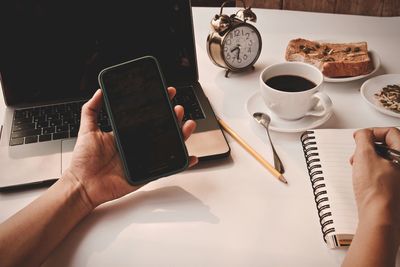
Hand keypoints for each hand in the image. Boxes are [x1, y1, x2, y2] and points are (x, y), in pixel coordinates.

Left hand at [64, 87, 197, 208]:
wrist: (83, 185)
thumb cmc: (84, 160)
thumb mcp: (87, 129)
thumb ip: (91, 109)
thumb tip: (99, 91)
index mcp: (127, 133)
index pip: (147, 116)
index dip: (159, 104)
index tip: (167, 92)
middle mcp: (138, 144)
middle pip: (162, 128)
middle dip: (174, 117)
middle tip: (178, 108)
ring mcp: (144, 158)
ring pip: (168, 145)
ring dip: (181, 135)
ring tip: (188, 125)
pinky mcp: (147, 173)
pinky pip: (168, 168)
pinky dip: (181, 164)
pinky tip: (190, 157)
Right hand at [351, 127, 399, 221]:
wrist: (379, 217)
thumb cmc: (377, 191)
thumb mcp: (365, 156)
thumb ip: (363, 138)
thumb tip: (363, 134)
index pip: (391, 132)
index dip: (372, 132)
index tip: (360, 137)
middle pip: (389, 146)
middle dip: (369, 147)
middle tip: (358, 153)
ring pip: (386, 160)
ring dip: (369, 160)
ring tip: (358, 168)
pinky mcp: (396, 189)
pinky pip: (385, 173)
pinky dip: (373, 172)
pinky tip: (364, 179)